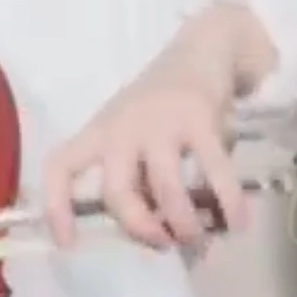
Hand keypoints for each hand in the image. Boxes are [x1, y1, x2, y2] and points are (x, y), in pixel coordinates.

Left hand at [43, 34, 249, 250]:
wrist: (200, 51)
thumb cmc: (164, 109)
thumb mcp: (142, 143)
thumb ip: (151, 188)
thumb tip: (179, 243)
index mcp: (98, 135)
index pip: (60, 167)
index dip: (57, 207)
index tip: (68, 244)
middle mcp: (121, 129)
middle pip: (117, 191)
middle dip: (140, 227)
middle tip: (163, 242)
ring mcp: (159, 123)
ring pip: (164, 187)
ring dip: (184, 223)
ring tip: (198, 236)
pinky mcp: (198, 118)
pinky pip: (213, 171)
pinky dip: (227, 202)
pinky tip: (239, 222)